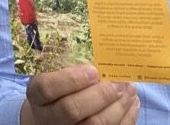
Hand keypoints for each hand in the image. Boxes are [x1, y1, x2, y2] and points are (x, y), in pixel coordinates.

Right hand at [20, 65, 139, 124]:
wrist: (51, 118)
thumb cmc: (55, 89)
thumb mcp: (52, 75)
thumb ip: (66, 65)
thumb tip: (98, 51)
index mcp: (37, 95)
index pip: (48, 88)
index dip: (71, 79)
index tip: (93, 70)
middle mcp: (49, 117)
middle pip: (72, 109)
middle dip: (100, 95)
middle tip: (118, 82)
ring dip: (118, 106)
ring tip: (129, 89)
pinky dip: (126, 118)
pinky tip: (132, 103)